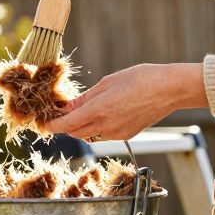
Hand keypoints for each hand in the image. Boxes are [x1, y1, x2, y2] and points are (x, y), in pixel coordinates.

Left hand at [44, 63, 207, 141]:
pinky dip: (99, 126)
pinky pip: (105, 134)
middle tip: (62, 111)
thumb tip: (67, 107)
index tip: (45, 122)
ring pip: (90, 134)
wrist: (170, 90)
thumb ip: (85, 98)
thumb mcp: (108, 83)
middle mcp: (106, 126)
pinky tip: (105, 112)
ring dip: (82, 125)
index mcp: (98, 111)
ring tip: (84, 109)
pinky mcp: (127, 135)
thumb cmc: (141, 79)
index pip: (66, 125)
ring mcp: (117, 133)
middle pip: (76, 132)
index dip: (52, 125)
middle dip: (66, 124)